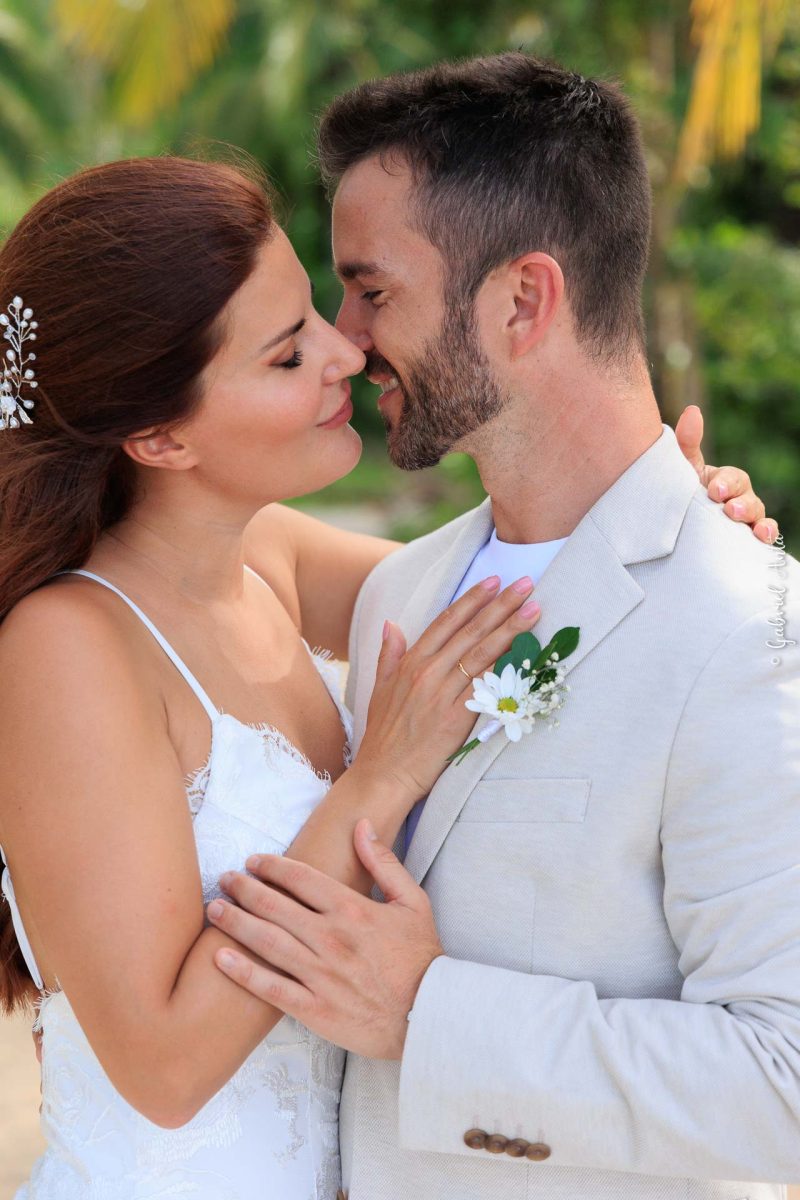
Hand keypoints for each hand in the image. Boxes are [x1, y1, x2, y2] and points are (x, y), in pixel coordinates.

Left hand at [209, 819, 440, 1059]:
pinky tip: (221, 958)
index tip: (253, 861)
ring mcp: (321, 975)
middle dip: (244, 889)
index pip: (301, 878)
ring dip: (236, 923)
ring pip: (268, 943)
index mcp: (352, 910)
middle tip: (224, 879)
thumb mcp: (413, 901)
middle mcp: (331, 939)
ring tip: (214, 910)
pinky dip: (244, 972)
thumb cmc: (421, 958)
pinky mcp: (315, 1009)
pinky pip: (272, 989)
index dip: (272, 867)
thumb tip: (362, 826)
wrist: (430, 1014)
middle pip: (275, 906)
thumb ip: (384, 862)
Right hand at [356, 575, 541, 802]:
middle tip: (525, 583)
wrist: (384, 775)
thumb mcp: (379, 689)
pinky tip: (523, 651)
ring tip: (533, 608)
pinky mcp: (456, 718)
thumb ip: (389, 655)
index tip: (493, 580)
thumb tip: (392, 623)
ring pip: (481, 653)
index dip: (472, 599)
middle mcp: (426, 673)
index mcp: (410, 663)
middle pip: (470, 631)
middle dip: (500, 604)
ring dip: (510, 628)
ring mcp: (441, 694)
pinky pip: (484, 686)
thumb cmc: (384, 736)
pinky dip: (504, 666)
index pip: (446, 622)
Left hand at [675, 405, 778, 543]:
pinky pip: (762, 537)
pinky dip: (767, 536)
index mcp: (724, 481)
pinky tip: (762, 539)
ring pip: (758, 516)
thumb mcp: (680, 470)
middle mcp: (738, 499)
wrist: (668, 532)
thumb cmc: (678, 495)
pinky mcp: (743, 540)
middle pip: (748, 497)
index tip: (713, 490)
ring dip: (756, 520)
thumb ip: (686, 442)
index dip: (726, 483)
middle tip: (729, 509)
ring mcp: (743, 521)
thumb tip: (693, 410)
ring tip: (752, 527)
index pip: (733, 478)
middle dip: (741, 503)